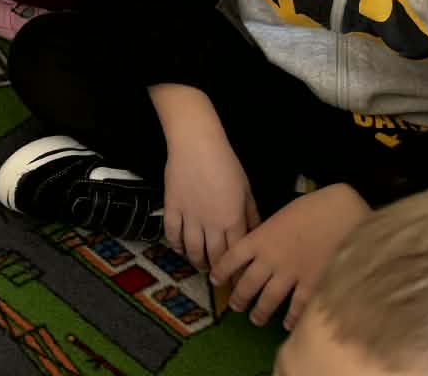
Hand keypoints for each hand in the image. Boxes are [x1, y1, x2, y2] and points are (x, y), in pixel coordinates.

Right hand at [160, 119, 259, 273]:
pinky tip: (181, 249)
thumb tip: (256, 236)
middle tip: (221, 280)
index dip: (238, 271)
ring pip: (192, 250)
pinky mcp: (171, 208)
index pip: (237, 255)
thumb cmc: (226, 164)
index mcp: (232, 221)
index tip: (240, 281)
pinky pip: (172, 234)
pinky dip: (176, 245)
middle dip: (219, 272)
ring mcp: (189, 217)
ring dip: (197, 262)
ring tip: (202, 266)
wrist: (196, 145)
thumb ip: (251, 215)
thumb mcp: (246, 190)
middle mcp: (211, 225)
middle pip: (214, 257)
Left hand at [213, 184, 369, 328]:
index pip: (231, 258)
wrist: (340, 213)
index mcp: (258, 239)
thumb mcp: (279, 217)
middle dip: (239, 297)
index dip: (221, 271)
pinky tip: (287, 325)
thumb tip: (258, 248)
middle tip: (235, 307)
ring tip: (255, 319)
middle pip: (247, 283)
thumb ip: (266, 235)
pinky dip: (292, 317)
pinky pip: (298, 306)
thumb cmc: (310, 207)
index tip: (215, 280)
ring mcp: (291, 274)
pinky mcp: (312, 285)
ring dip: (260, 311)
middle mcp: (270, 259)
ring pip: (269, 298)